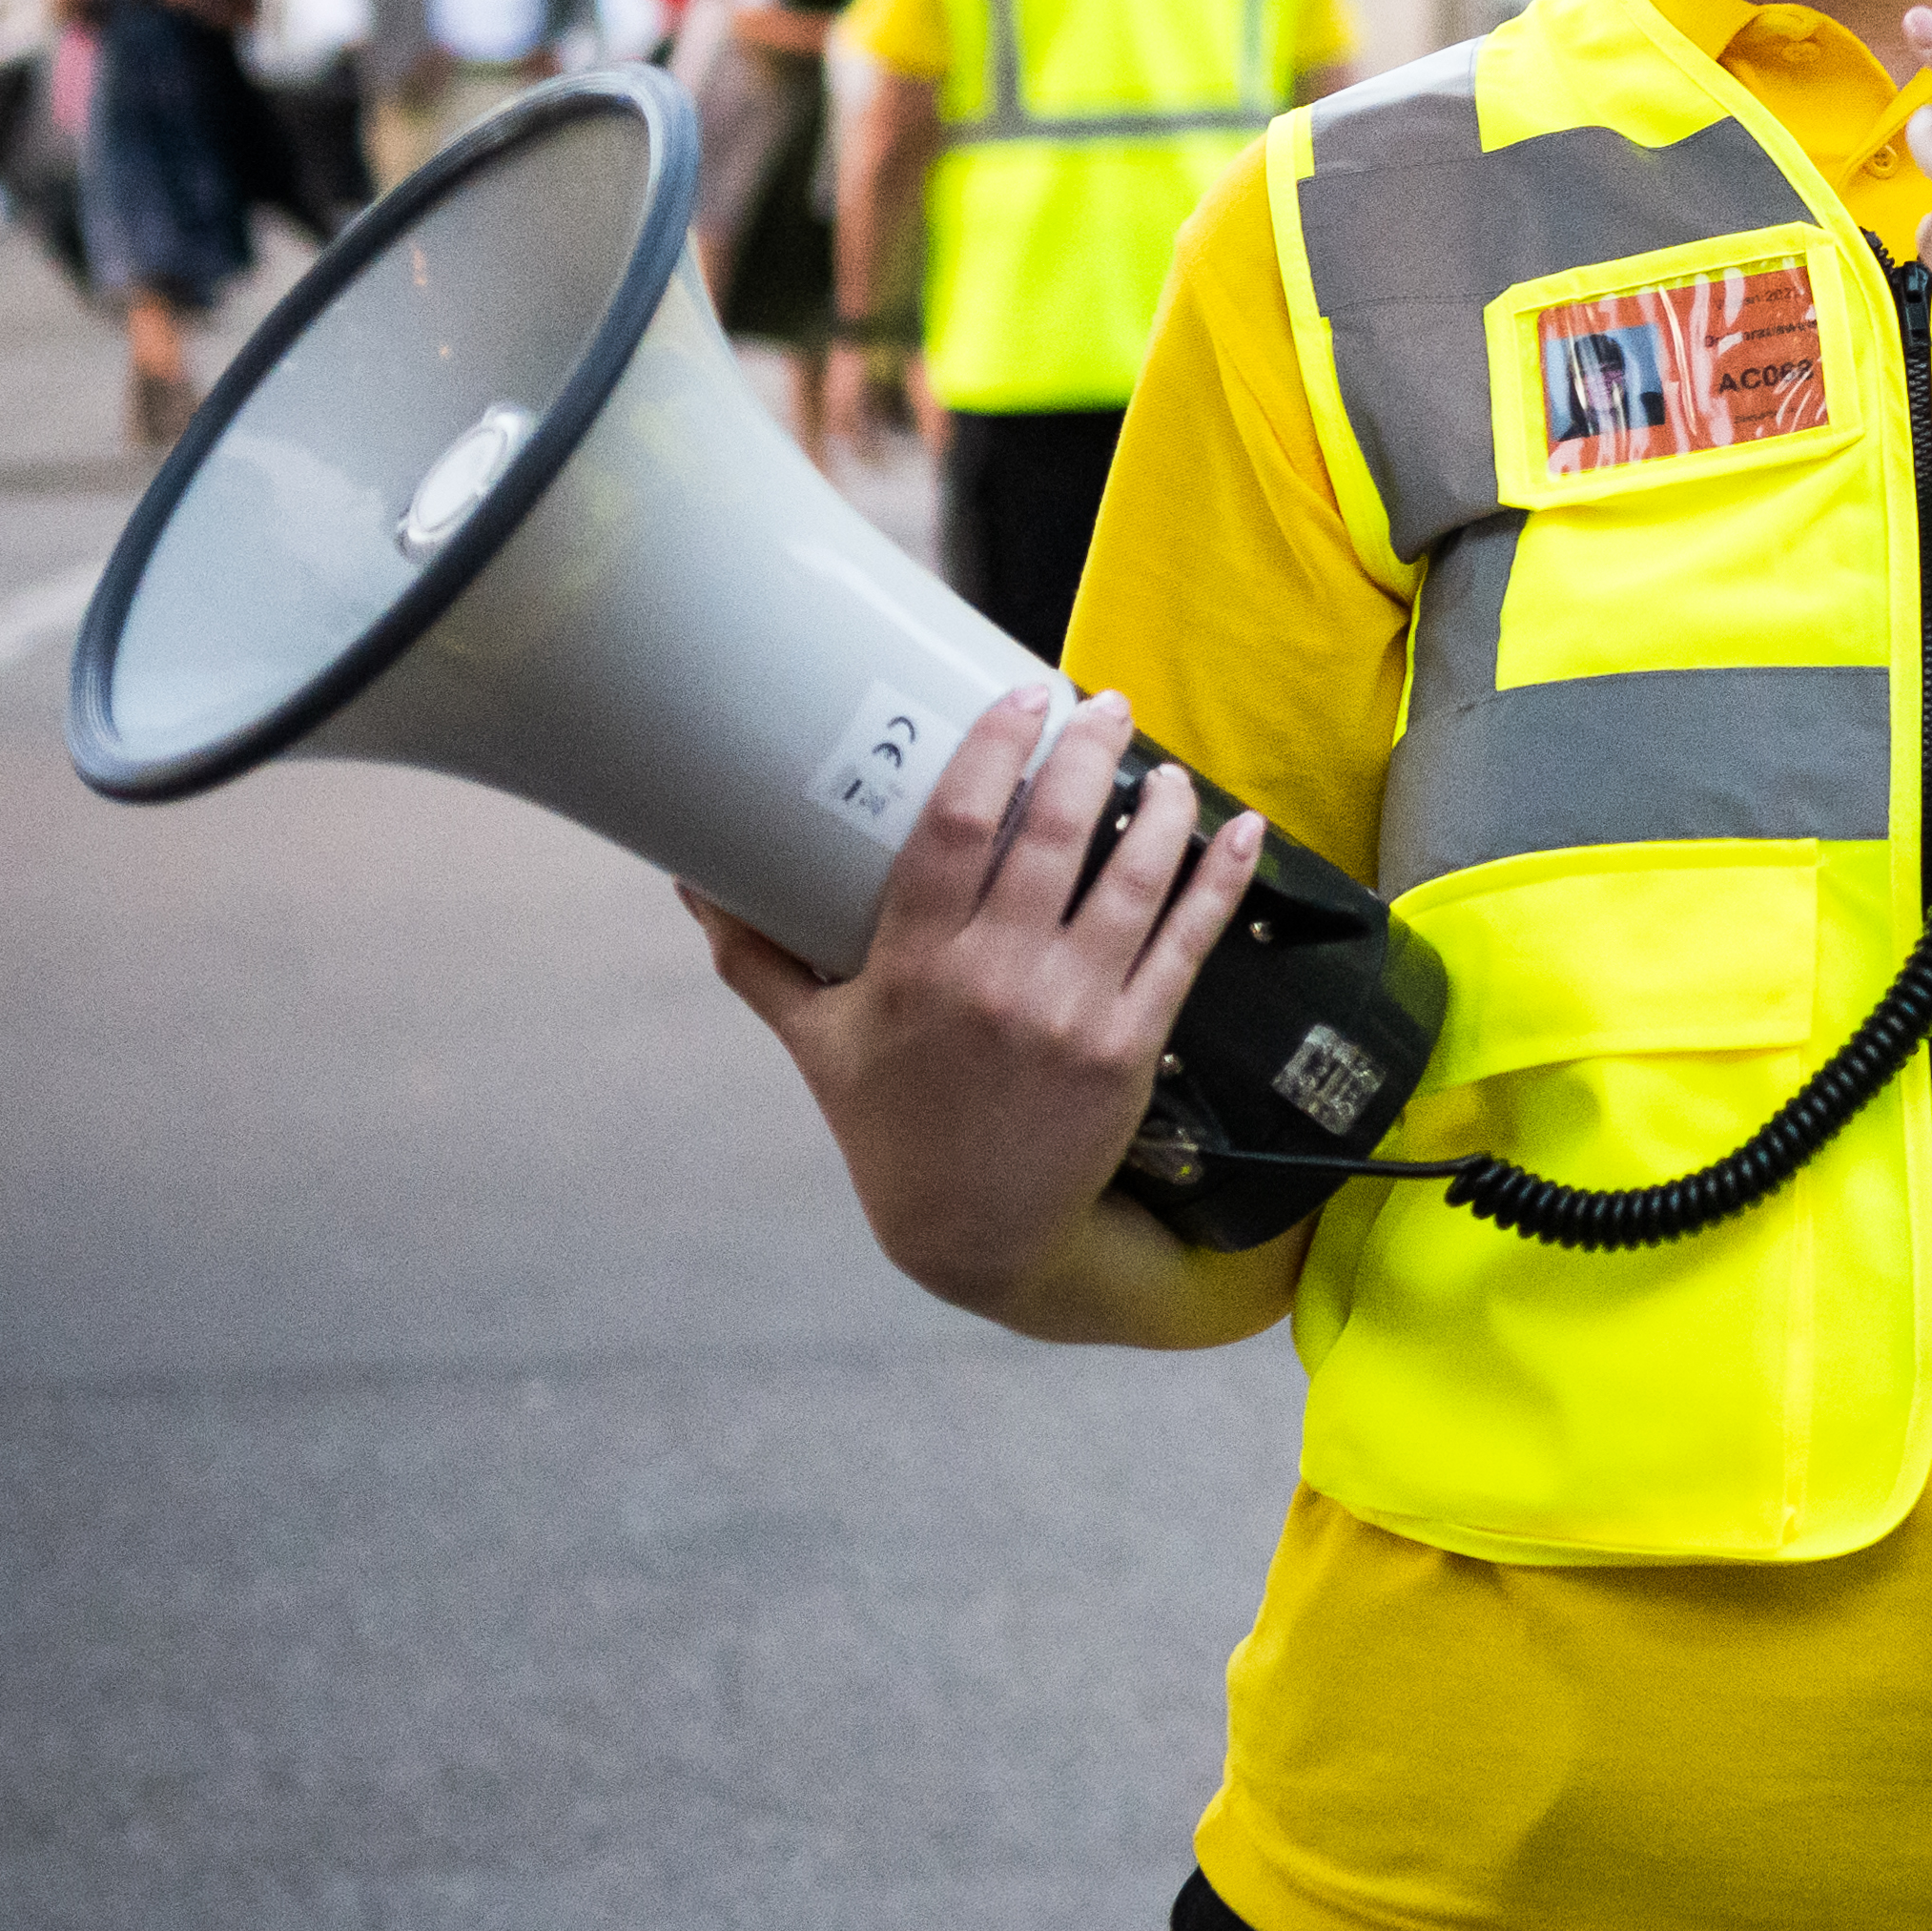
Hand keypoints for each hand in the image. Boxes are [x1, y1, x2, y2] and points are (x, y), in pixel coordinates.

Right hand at [695, 680, 1262, 1318]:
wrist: (976, 1235)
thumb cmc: (890, 1129)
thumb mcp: (813, 1043)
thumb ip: (756, 957)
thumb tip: (690, 880)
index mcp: (914, 967)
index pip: (951, 832)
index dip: (993, 752)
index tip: (1022, 695)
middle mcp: (995, 979)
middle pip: (1052, 836)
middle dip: (1087, 755)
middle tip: (1105, 703)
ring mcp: (1071, 1011)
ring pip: (1130, 880)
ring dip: (1162, 810)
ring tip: (1168, 768)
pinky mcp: (1131, 1045)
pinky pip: (1186, 945)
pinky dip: (1219, 882)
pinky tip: (1241, 831)